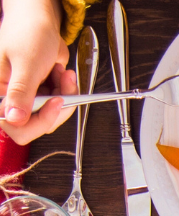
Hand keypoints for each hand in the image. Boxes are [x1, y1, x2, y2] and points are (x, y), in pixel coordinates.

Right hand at [0, 0, 70, 143]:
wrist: (39, 21)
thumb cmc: (28, 34)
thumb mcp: (26, 65)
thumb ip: (21, 93)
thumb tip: (14, 118)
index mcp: (1, 92)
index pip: (15, 125)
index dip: (39, 120)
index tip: (55, 103)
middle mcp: (12, 97)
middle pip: (37, 123)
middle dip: (56, 107)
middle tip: (63, 90)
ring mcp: (28, 96)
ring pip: (51, 114)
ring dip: (64, 95)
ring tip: (62, 74)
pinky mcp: (41, 92)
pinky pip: (58, 104)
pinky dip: (66, 90)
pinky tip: (62, 73)